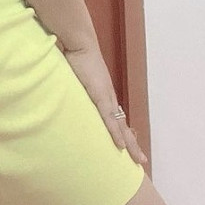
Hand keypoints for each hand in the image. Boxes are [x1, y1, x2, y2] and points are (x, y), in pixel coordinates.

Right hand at [62, 46, 147, 165]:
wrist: (78, 43)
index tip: (127, 147)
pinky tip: (121, 146)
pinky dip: (115, 133)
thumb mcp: (73, 79)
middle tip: (141, 161)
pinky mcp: (100, 96)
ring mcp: (105, 97)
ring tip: (137, 160)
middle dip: (132, 144)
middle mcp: (108, 97)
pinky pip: (109, 119)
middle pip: (123, 125)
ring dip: (129, 143)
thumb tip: (63, 94)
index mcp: (103, 94)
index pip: (115, 118)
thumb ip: (72, 89)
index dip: (121, 132)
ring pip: (120, 126)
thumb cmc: (74, 57)